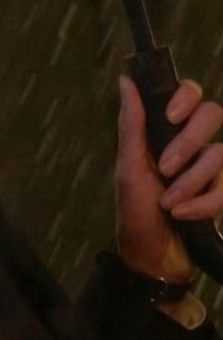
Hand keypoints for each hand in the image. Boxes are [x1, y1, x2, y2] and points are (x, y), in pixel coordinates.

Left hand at [115, 75, 222, 283]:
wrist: (151, 259)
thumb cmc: (134, 212)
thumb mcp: (128, 168)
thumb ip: (131, 124)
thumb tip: (125, 80)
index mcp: (164, 131)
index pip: (190, 94)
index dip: (186, 97)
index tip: (170, 117)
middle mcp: (191, 144)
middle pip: (212, 115)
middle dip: (188, 142)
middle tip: (165, 167)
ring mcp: (209, 168)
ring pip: (220, 153)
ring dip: (191, 181)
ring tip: (169, 203)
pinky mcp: (221, 193)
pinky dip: (204, 203)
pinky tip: (184, 215)